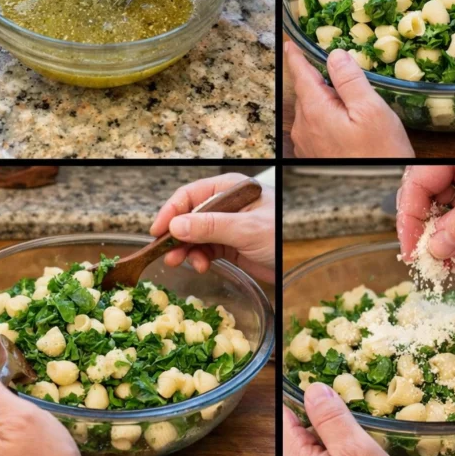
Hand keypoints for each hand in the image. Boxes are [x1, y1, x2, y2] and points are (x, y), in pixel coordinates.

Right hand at [150, 173, 274, 283]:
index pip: (191, 195)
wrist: (297, 260)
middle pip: (188, 216)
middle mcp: (224, 205)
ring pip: (193, 235)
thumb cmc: (281, 233)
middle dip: (176, 234)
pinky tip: (200, 265)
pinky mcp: (228, 244)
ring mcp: (225, 225)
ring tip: (181, 262)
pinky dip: (198, 257)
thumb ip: (210, 226)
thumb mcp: (246, 229)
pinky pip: (203, 248)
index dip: (171, 211)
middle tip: (166, 253)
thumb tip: (176, 226)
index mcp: (229, 189)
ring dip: (185, 249)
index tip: (157, 230)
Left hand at [283, 387, 406, 455]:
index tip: (311, 370)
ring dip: (331, 434)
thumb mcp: (355, 451)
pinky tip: (356, 453)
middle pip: (299, 427)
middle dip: (320, 413)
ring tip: (355, 430)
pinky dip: (336, 453)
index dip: (297, 388)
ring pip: (312, 445)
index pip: (284, 410)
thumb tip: (314, 388)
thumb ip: (331, 417)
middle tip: (346, 400)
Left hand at [286, 44, 414, 157]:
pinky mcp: (316, 154)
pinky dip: (327, 116)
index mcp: (315, 110)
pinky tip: (346, 120)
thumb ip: (350, 80)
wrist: (379, 190)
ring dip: (324, 98)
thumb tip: (335, 55)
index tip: (291, 44)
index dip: (296, 56)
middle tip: (335, 66)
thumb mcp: (370, 110)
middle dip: (317, 77)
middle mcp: (305, 126)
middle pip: (307, 91)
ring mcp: (309, 142)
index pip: (300, 74)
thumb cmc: (380, 155)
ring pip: (312, 109)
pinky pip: (317, 126)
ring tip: (347, 95)